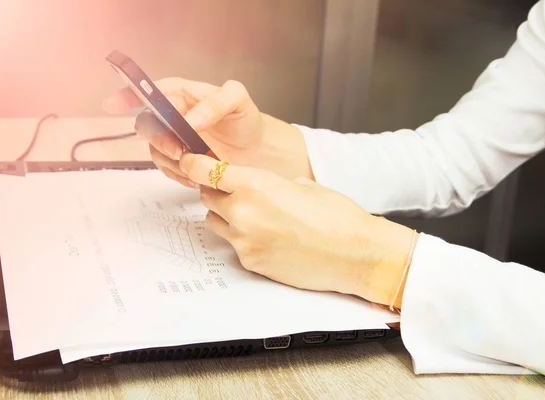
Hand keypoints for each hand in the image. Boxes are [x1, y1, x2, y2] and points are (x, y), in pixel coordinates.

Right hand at [103, 77, 312, 187]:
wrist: (260, 151)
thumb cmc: (247, 120)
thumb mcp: (239, 101)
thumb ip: (214, 104)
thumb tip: (189, 119)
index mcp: (184, 95)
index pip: (151, 91)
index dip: (128, 95)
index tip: (113, 104)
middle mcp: (175, 117)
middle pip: (147, 126)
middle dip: (159, 140)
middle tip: (180, 150)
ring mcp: (176, 141)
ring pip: (155, 151)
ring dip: (171, 161)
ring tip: (196, 164)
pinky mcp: (181, 162)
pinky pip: (168, 170)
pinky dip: (178, 174)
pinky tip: (196, 175)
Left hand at [179, 152, 415, 306]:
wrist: (354, 254)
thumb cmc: (335, 216)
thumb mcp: (300, 184)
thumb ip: (267, 183)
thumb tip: (251, 185)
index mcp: (255, 184)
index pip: (204, 171)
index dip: (193, 164)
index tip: (190, 161)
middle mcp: (243, 212)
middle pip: (206, 196)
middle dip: (217, 190)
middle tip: (235, 190)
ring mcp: (244, 240)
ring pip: (215, 222)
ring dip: (226, 215)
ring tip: (255, 216)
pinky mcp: (250, 262)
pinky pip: (234, 245)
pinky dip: (244, 238)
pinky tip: (270, 238)